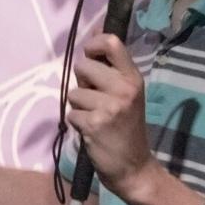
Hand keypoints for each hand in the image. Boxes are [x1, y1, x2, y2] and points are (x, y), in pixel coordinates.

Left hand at [66, 33, 156, 197]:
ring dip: (79, 106)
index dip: (93, 44)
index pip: (111, 42)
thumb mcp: (126, 94)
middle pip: (83, 66)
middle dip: (82, 81)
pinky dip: (77, 122)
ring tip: (95, 117)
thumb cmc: (125, 127)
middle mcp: (124, 88)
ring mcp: (110, 106)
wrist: (133, 166)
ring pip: (74, 92)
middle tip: (95, 98)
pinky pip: (71, 113)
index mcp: (133, 78)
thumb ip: (110, 71)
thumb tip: (93, 37)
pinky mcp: (95, 124)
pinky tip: (91, 131)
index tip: (90, 55)